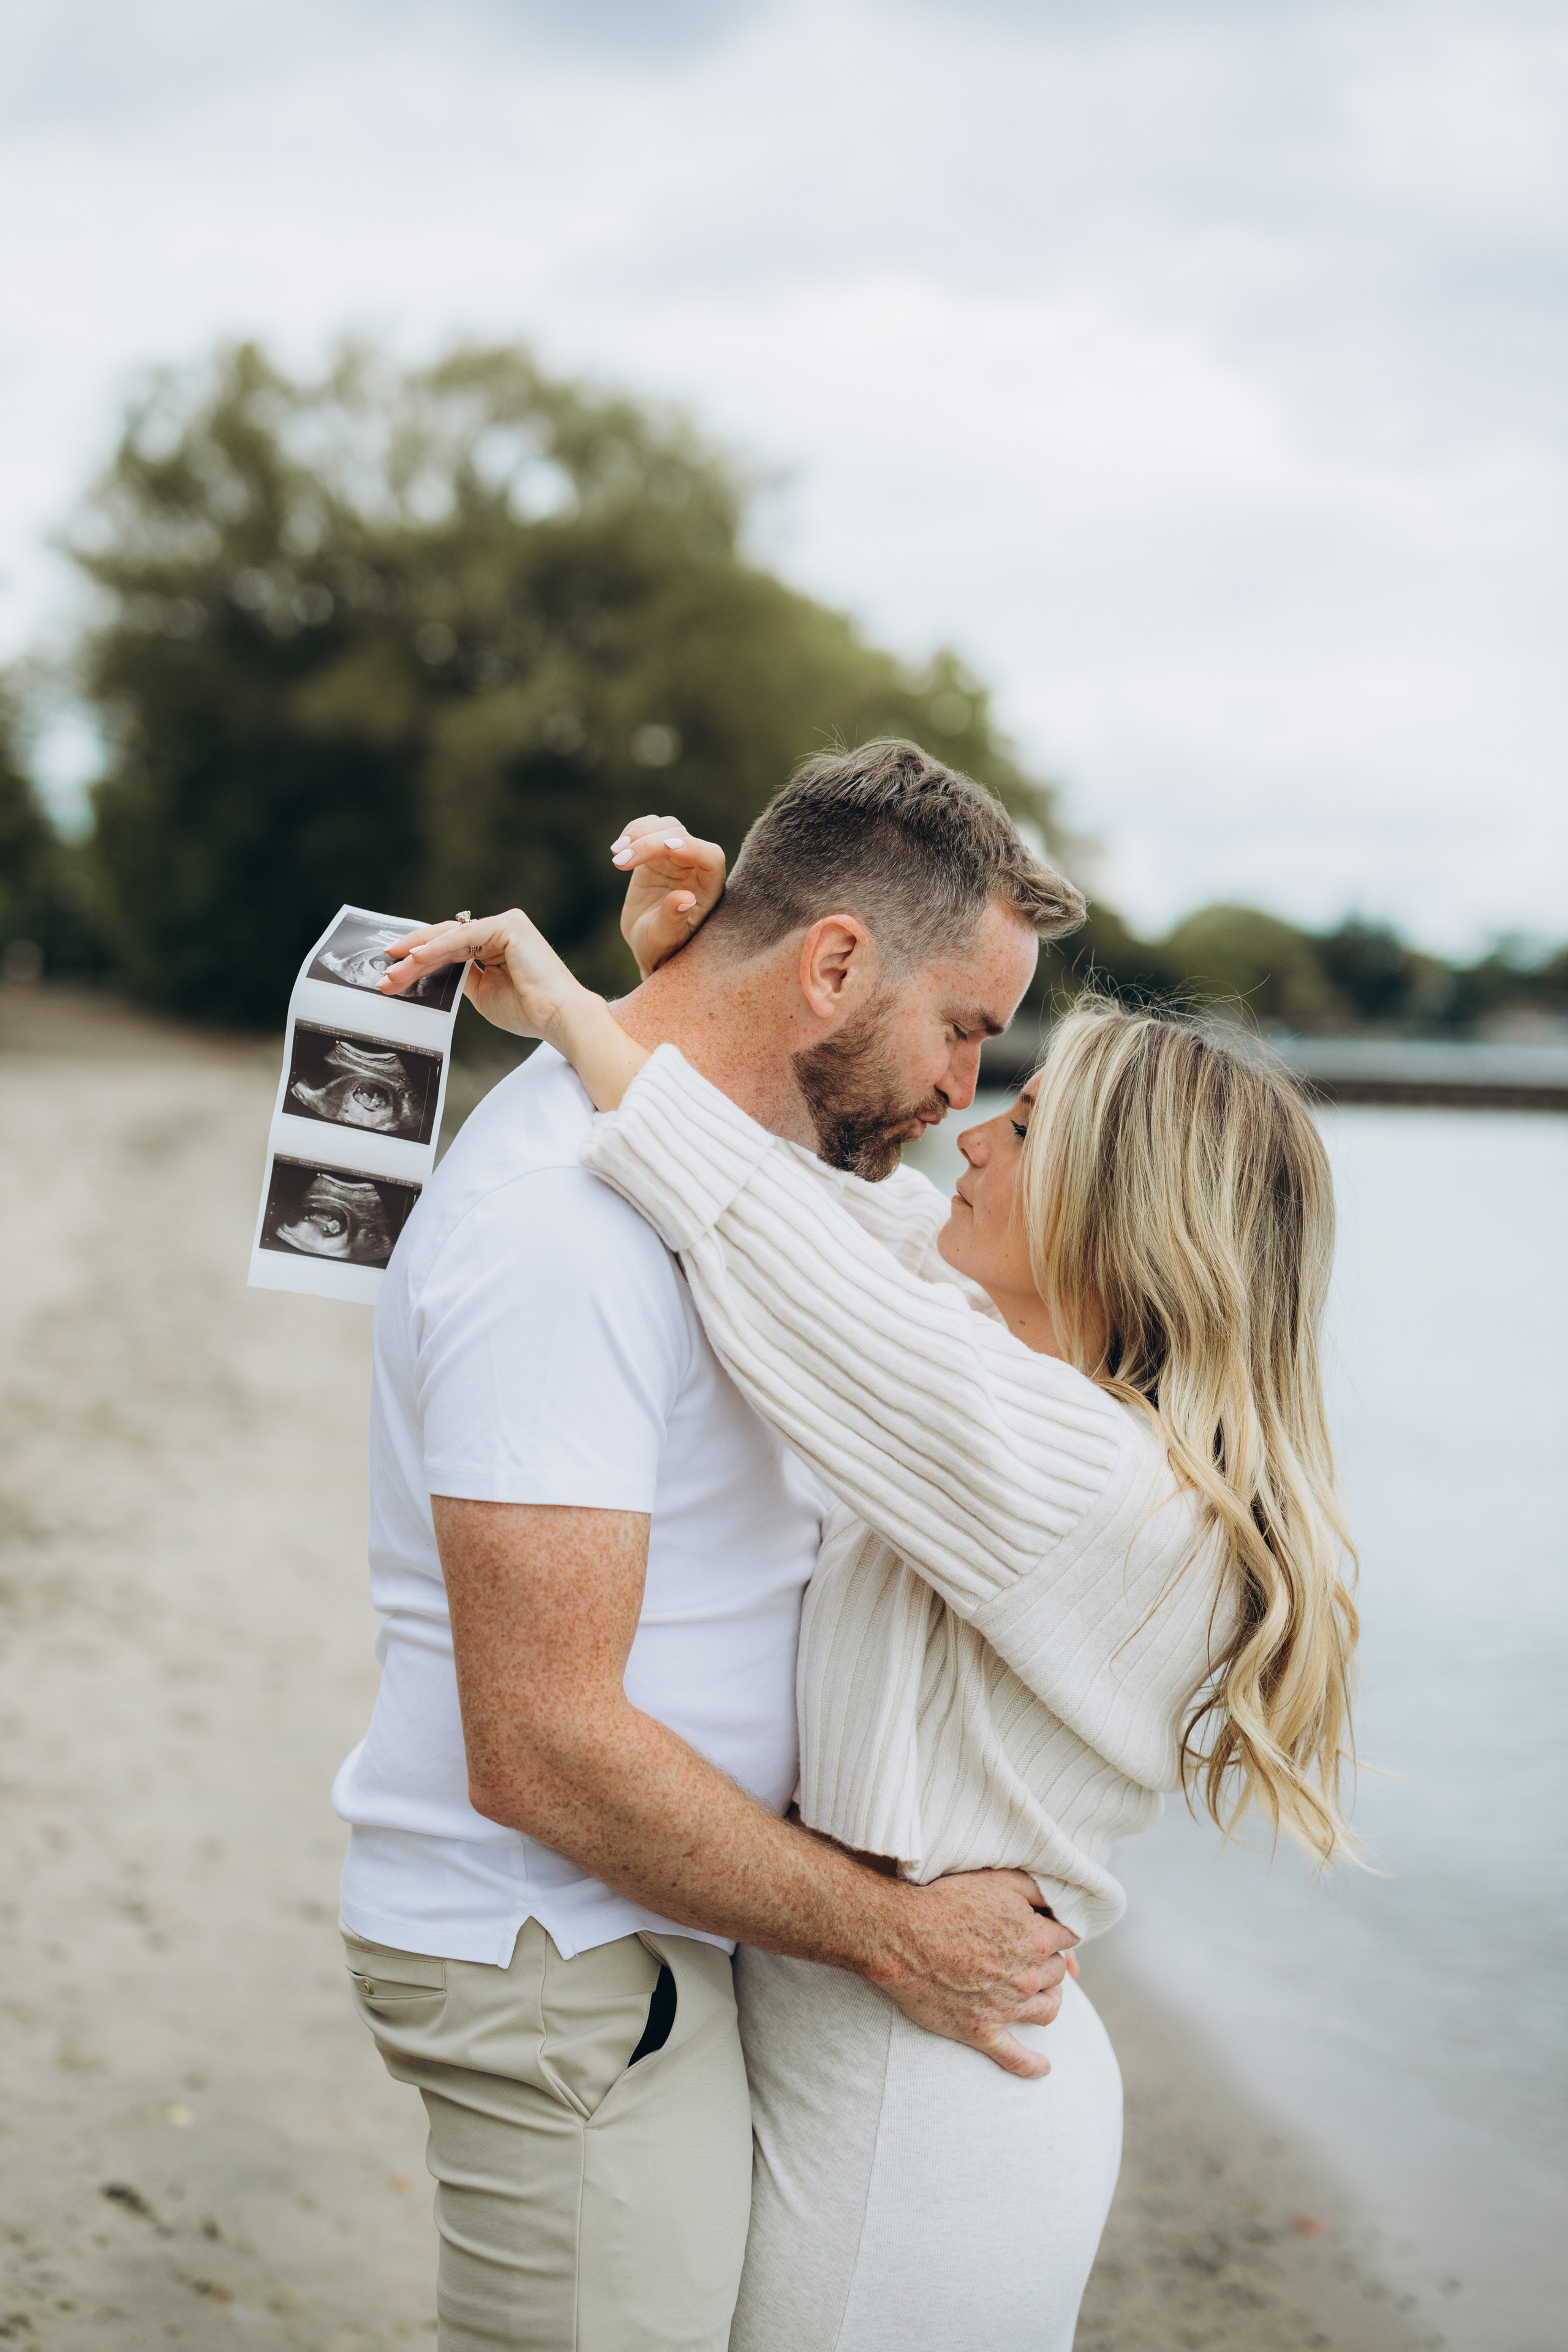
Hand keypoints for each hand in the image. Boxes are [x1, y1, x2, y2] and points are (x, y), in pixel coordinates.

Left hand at [378, 909, 586, 1042]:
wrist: (558, 1018)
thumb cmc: (529, 1012)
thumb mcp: (483, 994)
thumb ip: (461, 978)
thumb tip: (432, 973)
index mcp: (497, 945)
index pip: (450, 947)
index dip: (420, 959)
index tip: (394, 972)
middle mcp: (500, 930)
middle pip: (445, 939)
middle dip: (412, 958)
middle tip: (385, 974)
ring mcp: (505, 924)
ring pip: (449, 937)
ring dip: (418, 955)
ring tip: (393, 972)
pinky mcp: (508, 926)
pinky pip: (463, 937)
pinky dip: (437, 948)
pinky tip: (415, 958)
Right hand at [613, 816, 725, 977]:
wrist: (648, 945)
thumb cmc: (662, 948)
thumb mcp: (664, 940)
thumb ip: (673, 920)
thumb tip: (685, 899)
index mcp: (710, 889)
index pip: (710, 856)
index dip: (692, 847)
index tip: (667, 847)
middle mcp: (696, 868)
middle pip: (681, 836)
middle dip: (650, 844)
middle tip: (620, 863)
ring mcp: (676, 858)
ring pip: (665, 827)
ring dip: (638, 834)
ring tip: (616, 856)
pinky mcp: (656, 854)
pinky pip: (649, 828)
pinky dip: (632, 831)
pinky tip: (617, 849)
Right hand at [876, 1870, 1079, 2079]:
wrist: (900, 1936)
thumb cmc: (946, 1901)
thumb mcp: (998, 1879)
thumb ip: (1037, 1889)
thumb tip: (1061, 1905)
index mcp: (1036, 1939)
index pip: (1068, 1939)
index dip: (1056, 1932)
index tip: (1045, 1930)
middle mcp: (1027, 1976)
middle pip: (1057, 1974)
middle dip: (1048, 1962)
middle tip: (1029, 1955)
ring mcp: (1006, 2008)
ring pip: (1047, 2010)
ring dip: (1048, 2000)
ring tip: (1040, 1994)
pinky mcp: (982, 2031)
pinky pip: (1016, 2058)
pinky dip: (1033, 2065)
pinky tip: (1044, 2068)